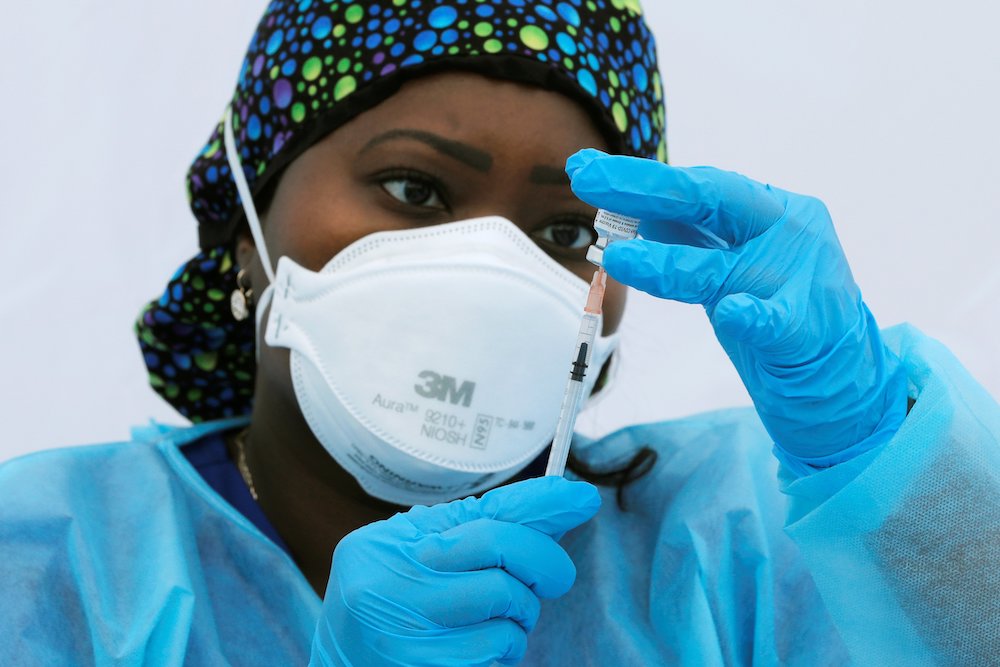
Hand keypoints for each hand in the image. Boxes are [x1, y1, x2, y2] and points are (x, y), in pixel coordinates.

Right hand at [310, 476, 600, 665]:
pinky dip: (500, 652)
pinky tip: (476, 649)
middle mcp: (393, 587)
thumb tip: (555, 504)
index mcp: (389, 546)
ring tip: (493, 620)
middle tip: (548, 578)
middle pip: (504, 557)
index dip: (539, 505)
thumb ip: (474, 530)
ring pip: (509, 616)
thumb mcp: (413, 555)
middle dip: (543, 564)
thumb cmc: (386, 605)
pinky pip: (495, 656)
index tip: (583, 497)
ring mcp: (408, 639)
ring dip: (518, 620)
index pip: (481, 516)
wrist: (338, 666)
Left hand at [566, 149, 906, 470]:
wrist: (845, 376)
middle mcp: (786, 231)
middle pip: (710, 198)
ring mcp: (800, 278)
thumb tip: (635, 215)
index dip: (638, 179)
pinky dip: (754, 316)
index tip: (584, 170)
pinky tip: (733, 314)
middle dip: (644, 187)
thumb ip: (693, 239)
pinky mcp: (809, 329)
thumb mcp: (731, 266)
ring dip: (666, 261)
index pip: (697, 186)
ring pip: (722, 266)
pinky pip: (776, 322)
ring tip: (620, 256)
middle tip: (587, 179)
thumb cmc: (783, 314)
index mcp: (768, 211)